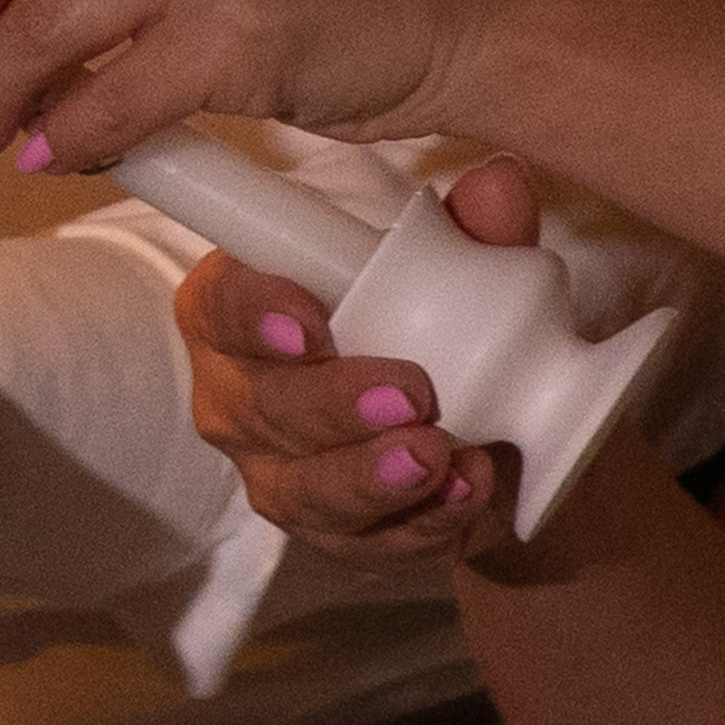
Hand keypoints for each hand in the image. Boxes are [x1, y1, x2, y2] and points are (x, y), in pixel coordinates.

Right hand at [175, 156, 536, 568]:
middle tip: (409, 395)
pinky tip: (462, 495)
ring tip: (436, 457)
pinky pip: (356, 543)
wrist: (507, 436)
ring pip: (296, 487)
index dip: (251, 314)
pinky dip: (414, 524)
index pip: (217, 305)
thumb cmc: (454, 331)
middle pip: (254, 405)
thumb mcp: (477, 271)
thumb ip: (480, 230)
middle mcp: (242, 394)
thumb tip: (497, 182)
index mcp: (250, 309)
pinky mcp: (328, 535)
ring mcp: (278, 472)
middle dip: (327, 404)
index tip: (311, 324)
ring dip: (365, 477)